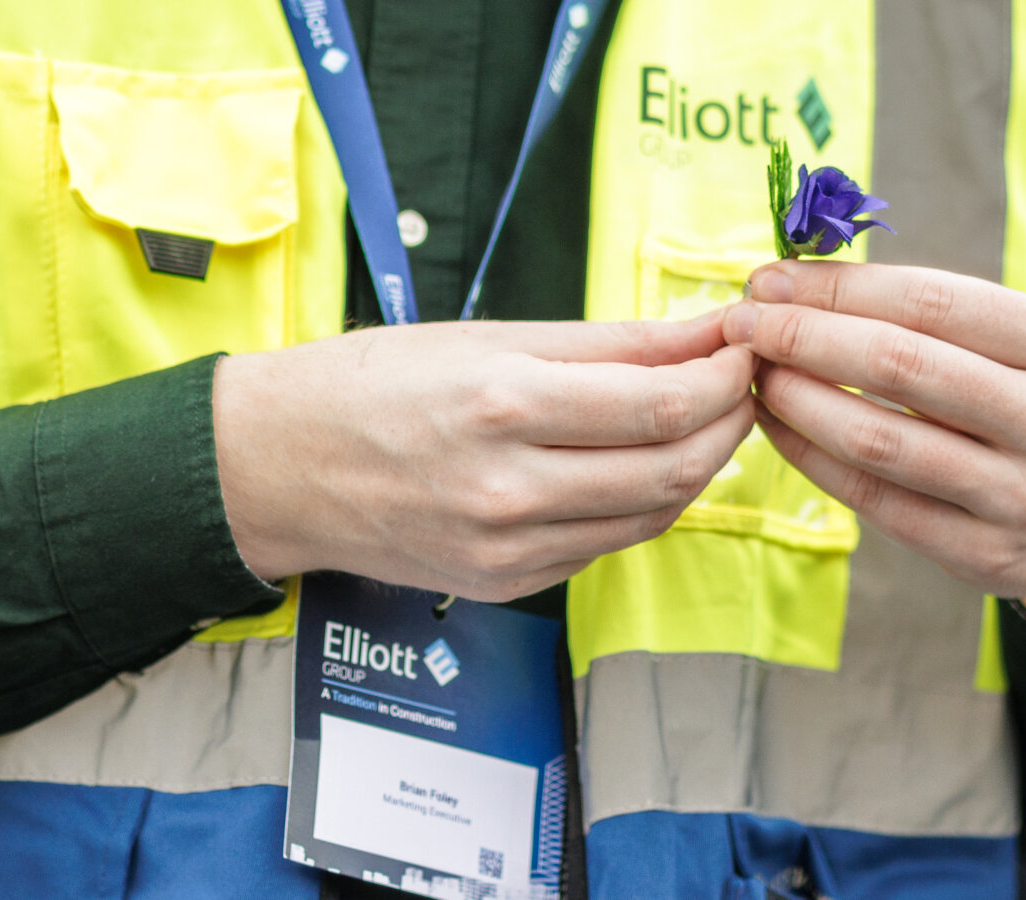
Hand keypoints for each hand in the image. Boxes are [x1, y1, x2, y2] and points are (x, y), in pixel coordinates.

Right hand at [213, 317, 755, 601]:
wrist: (280, 467)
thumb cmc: (371, 384)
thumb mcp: (488, 337)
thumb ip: (609, 342)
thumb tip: (706, 332)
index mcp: (502, 403)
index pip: (663, 405)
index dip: (726, 378)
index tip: (745, 347)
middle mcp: (508, 487)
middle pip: (674, 470)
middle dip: (729, 424)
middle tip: (740, 385)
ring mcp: (506, 548)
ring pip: (651, 516)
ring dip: (697, 468)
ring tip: (700, 421)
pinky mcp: (504, 583)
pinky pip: (605, 545)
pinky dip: (640, 503)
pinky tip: (634, 464)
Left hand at [725, 261, 1025, 632]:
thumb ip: (934, 314)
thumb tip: (800, 284)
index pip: (929, 300)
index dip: (837, 289)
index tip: (769, 281)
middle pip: (897, 366)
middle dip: (802, 338)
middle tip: (743, 325)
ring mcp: (1021, 495)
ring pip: (878, 440)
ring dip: (796, 401)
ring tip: (753, 375)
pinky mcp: (984, 553)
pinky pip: (875, 500)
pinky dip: (812, 459)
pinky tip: (776, 428)